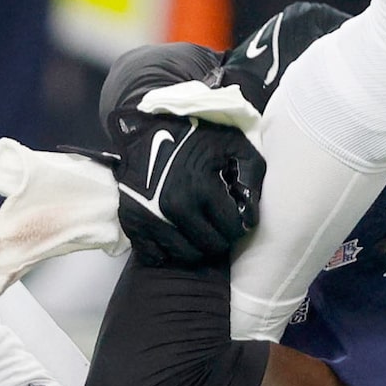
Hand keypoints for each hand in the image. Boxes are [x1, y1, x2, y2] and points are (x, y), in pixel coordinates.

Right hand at [110, 108, 264, 269]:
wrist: (144, 129)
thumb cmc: (194, 137)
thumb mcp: (233, 143)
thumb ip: (252, 174)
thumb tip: (252, 212)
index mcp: (201, 188)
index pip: (233, 231)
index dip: (238, 223)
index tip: (233, 214)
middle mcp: (174, 207)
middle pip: (210, 247)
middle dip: (219, 237)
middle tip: (216, 222)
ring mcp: (150, 217)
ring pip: (185, 256)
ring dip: (196, 246)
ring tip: (197, 227)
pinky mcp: (132, 222)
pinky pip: (156, 255)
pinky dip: (167, 249)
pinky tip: (175, 232)